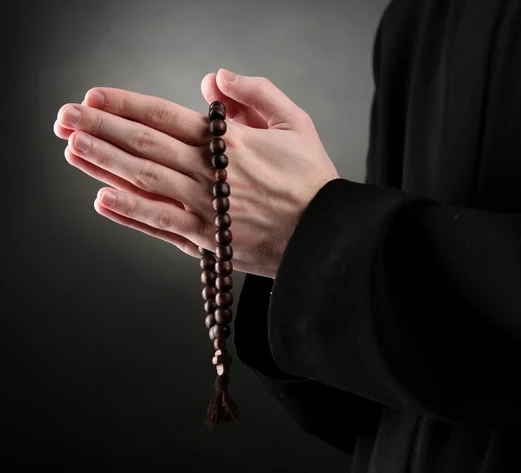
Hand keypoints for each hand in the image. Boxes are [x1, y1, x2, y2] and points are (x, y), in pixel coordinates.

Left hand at [53, 69, 339, 277]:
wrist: (325, 236)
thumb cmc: (312, 180)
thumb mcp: (296, 122)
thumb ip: (256, 93)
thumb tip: (213, 78)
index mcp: (230, 143)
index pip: (165, 117)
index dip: (126, 104)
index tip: (94, 97)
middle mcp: (210, 174)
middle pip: (145, 146)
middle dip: (101, 129)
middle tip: (65, 117)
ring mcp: (205, 209)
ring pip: (144, 182)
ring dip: (104, 164)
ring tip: (71, 148)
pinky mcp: (207, 240)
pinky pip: (160, 224)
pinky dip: (129, 212)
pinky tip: (102, 199)